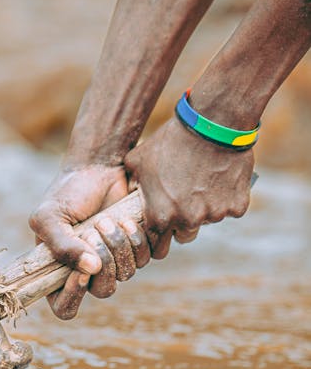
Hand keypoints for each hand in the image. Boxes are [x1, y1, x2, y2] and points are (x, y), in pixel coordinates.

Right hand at [29, 164, 150, 318]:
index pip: (64, 306)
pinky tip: (128, 220)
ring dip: (119, 245)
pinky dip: (138, 239)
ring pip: (126, 274)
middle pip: (103, 291)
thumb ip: (62, 246)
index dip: (73, 297)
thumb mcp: (50, 216)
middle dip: (104, 262)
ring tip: (108, 219)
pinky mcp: (136, 246)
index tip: (80, 272)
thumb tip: (90, 269)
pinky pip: (147, 258)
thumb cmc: (67, 192)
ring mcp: (114, 260)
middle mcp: (87, 271)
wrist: (97, 167)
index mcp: (59, 271)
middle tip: (94, 230)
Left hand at [124, 117, 253, 258]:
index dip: (160, 234)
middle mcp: (187, 222)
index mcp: (160, 216)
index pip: (158, 244)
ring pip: (209, 220)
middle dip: (184, 222)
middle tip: (186, 199)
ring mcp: (214, 215)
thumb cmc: (170, 141)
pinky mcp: (237, 206)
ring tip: (204, 181)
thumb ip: (132, 184)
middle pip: (185, 235)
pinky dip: (228, 198)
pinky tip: (222, 178)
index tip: (164, 223)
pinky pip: (231, 209)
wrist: (211, 124)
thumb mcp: (137, 160)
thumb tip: (130, 193)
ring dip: (207, 208)